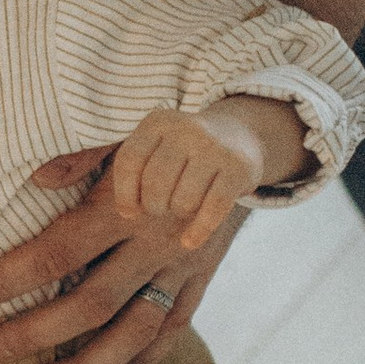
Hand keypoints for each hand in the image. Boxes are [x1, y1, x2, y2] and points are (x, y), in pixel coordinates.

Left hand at [0, 148, 238, 363]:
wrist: (238, 145)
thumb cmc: (165, 137)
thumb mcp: (123, 134)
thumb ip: (81, 154)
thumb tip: (35, 178)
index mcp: (125, 206)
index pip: (58, 252)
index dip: (9, 276)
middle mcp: (153, 244)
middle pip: (90, 303)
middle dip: (36, 333)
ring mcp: (180, 268)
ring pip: (134, 331)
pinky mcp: (200, 281)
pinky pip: (172, 330)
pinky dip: (144, 360)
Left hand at [106, 100, 287, 249]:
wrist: (238, 134)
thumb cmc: (185, 153)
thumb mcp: (158, 148)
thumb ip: (136, 174)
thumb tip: (128, 213)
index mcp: (158, 122)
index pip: (129, 160)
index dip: (125, 192)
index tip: (130, 211)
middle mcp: (186, 128)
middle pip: (155, 183)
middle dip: (154, 206)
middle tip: (161, 207)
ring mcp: (215, 146)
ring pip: (183, 199)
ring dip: (179, 211)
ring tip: (183, 204)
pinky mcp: (239, 167)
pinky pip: (213, 208)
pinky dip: (198, 230)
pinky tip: (189, 241)